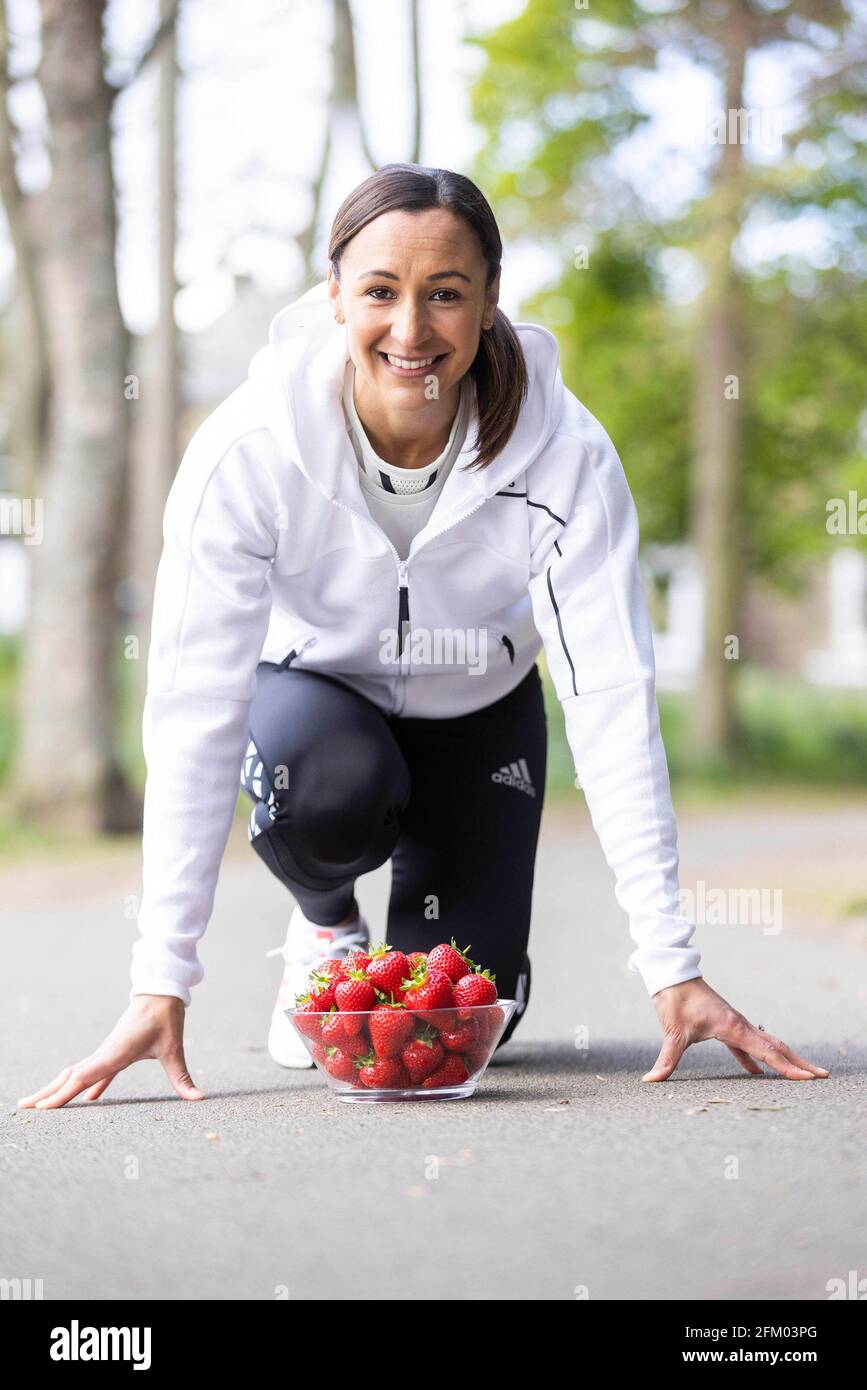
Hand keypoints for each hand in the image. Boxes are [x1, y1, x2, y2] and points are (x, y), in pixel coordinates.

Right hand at [17, 995, 204, 1108]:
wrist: (161, 990)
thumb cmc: (165, 1016)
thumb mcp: (173, 1048)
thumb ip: (182, 1076)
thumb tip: (199, 1099)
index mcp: (114, 1054)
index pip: (83, 1079)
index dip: (62, 1095)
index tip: (42, 1109)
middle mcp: (105, 1054)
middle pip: (69, 1077)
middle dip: (47, 1093)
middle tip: (24, 1108)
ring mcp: (107, 1052)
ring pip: (77, 1074)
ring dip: (59, 1088)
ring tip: (41, 1104)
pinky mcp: (114, 1051)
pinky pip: (94, 1072)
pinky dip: (86, 1086)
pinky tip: (88, 1100)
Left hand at [643, 978, 829, 1082]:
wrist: (671, 974)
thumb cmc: (674, 998)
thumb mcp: (672, 1031)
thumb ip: (667, 1059)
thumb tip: (652, 1080)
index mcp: (733, 1026)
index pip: (767, 1051)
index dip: (788, 1067)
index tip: (808, 1078)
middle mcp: (739, 1024)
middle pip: (776, 1046)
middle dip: (798, 1062)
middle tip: (821, 1076)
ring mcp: (734, 1024)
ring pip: (766, 1043)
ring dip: (784, 1058)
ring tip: (801, 1073)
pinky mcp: (725, 1025)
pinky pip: (747, 1045)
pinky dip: (757, 1058)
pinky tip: (757, 1073)